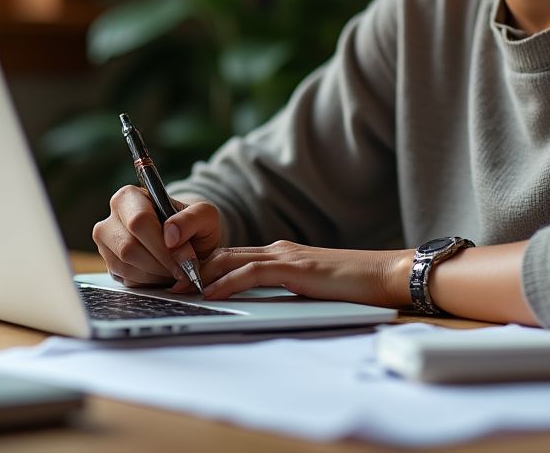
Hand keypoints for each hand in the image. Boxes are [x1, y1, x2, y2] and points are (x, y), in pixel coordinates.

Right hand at [92, 185, 221, 286]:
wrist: (185, 239)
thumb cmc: (191, 224)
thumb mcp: (204, 215)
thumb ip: (192, 219)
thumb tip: (170, 235)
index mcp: (130, 196)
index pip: (139, 222)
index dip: (161, 245)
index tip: (184, 258)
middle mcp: (112, 218)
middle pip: (129, 247)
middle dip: (160, 263)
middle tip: (182, 269)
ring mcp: (107, 243)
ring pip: (126, 266)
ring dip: (156, 274)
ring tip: (175, 270)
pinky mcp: (110, 265)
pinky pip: (126, 280)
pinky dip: (149, 282)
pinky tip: (163, 273)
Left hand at [173, 240, 413, 306]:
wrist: (383, 275)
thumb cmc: (350, 285)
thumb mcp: (308, 286)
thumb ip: (283, 287)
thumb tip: (256, 300)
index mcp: (280, 253)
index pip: (231, 255)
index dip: (202, 265)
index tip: (178, 280)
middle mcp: (278, 249)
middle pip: (223, 253)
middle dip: (192, 267)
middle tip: (166, 283)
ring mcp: (286, 255)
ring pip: (232, 258)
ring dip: (201, 274)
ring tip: (179, 288)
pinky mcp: (295, 268)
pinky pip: (253, 272)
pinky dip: (228, 281)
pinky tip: (212, 292)